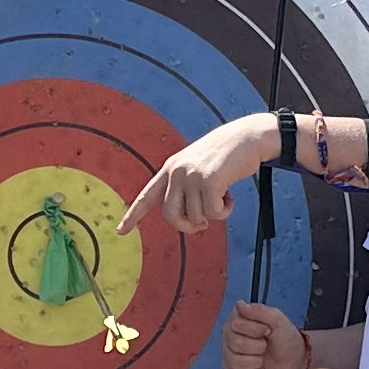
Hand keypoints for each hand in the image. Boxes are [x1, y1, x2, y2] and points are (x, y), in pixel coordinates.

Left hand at [124, 117, 272, 234]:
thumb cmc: (226, 156)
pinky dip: (224, 211)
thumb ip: (187, 188)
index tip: (121, 231)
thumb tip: (190, 221)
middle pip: (170, 216)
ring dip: (212, 215)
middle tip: (203, 224)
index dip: (133, 215)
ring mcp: (192, 176)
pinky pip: (213, 214)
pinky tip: (230, 197)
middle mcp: (176, 171)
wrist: (247, 137)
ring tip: (223, 197)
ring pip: (195, 217)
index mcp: (170, 168)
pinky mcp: (209, 182)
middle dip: (187, 227)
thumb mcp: (199, 167)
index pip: (147, 195)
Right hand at [222, 301, 306, 368]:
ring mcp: (228, 353)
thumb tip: (239, 304)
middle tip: (266, 344)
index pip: (236, 324)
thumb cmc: (285, 336)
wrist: (293, 359)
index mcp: (237, 318)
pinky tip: (259, 367)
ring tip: (262, 356)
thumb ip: (259, 311)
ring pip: (236, 361)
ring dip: (256, 361)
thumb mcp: (277, 319)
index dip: (257, 330)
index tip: (268, 330)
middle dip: (258, 346)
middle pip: (236, 344)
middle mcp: (229, 335)